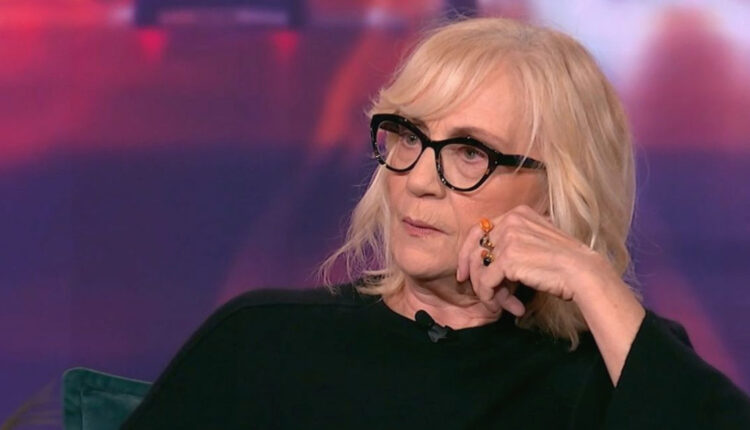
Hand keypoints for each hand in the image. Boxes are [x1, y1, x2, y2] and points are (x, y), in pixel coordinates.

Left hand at [455, 204, 618, 316]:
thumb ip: (514, 243)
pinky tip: (508, 307)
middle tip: (474, 289)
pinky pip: (486, 282)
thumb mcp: (537, 241)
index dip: (468, 252)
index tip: (465, 271)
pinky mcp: (507, 258)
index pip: (480, 230)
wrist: (583, 272)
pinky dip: (491, 297)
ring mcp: (508, 238)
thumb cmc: (565, 263)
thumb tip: (489, 261)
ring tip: (500, 305)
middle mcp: (510, 220)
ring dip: (487, 290)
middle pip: (475, 248)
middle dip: (473, 273)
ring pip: (479, 268)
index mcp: (517, 213)